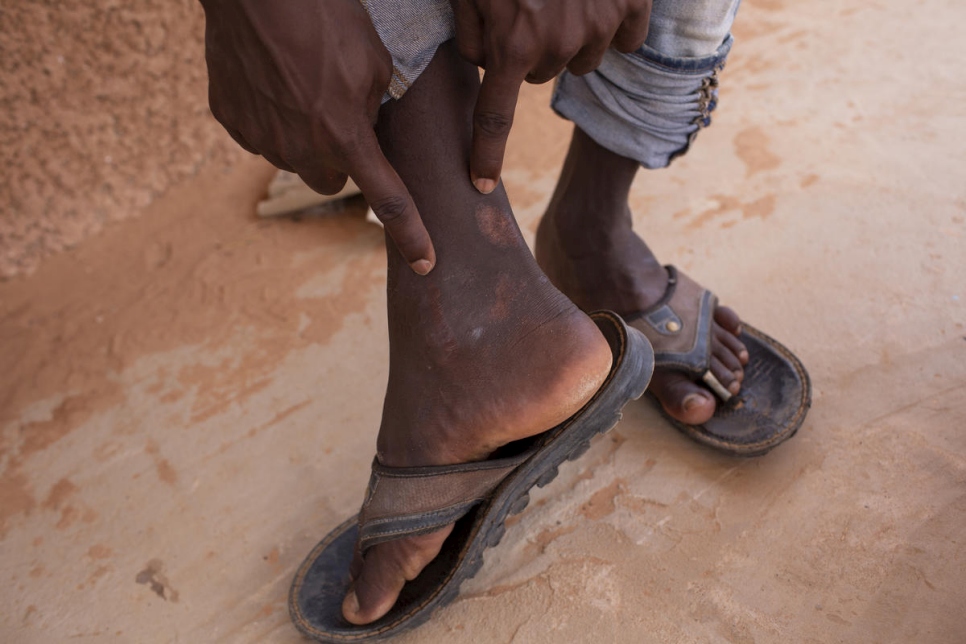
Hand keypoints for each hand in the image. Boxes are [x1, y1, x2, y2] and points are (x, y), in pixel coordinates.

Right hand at [201, 0, 434, 273]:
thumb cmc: (327, 14)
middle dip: (341, 160)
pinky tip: (275, 81)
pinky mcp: (231, 119)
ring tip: (306, 86)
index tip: (426, 264)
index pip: (387, 199)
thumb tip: (369, 127)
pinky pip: (260, 134)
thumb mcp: (375, 62)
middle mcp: (300, 148)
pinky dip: (272, 118)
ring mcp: (259, 136)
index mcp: (344, 136)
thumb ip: (377, 109)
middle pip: (331, 180)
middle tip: (343, 119)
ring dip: (306, 137)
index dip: (411, 234)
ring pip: (294, 157)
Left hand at [451, 0, 651, 192]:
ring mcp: (599, 27)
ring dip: (569, 38)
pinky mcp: (630, 7)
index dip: (486, 154)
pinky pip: (624, 39)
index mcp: (513, 45)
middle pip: (540, 77)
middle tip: (524, 8)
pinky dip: (613, 24)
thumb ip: (470, 34)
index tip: (481, 184)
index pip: (495, 119)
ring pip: (580, 59)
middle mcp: (557, 46)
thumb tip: (485, 66)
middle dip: (529, 51)